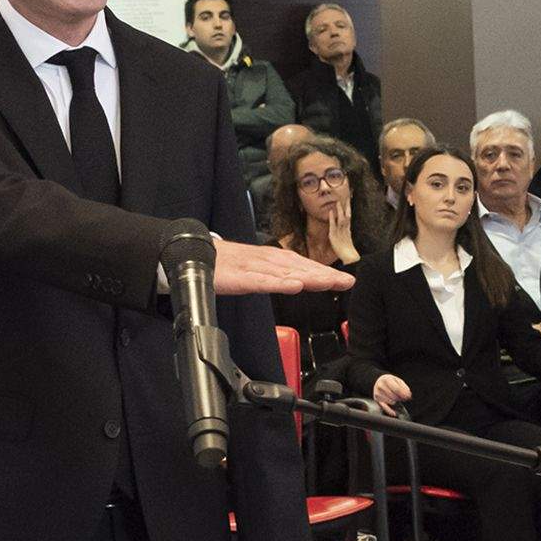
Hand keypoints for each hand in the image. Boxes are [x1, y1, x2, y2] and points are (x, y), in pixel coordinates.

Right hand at [213, 236, 353, 295]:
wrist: (193, 255)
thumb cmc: (226, 264)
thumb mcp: (255, 271)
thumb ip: (276, 278)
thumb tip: (297, 282)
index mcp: (272, 260)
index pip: (304, 267)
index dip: (325, 274)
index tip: (346, 282)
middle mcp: (267, 260)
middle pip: (300, 268)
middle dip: (324, 275)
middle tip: (346, 282)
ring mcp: (253, 267)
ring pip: (286, 273)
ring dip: (309, 277)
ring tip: (329, 282)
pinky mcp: (239, 277)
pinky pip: (261, 281)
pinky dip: (279, 283)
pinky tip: (294, 286)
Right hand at [370, 373, 410, 411]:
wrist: (379, 381)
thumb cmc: (391, 382)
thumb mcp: (398, 381)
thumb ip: (404, 387)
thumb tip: (408, 395)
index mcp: (386, 379)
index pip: (397, 389)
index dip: (404, 394)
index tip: (409, 397)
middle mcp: (380, 386)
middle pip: (394, 396)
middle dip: (401, 398)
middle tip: (404, 398)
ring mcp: (377, 393)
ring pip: (391, 402)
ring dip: (397, 402)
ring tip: (397, 399)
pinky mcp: (377, 400)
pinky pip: (384, 407)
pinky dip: (390, 411)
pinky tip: (394, 413)